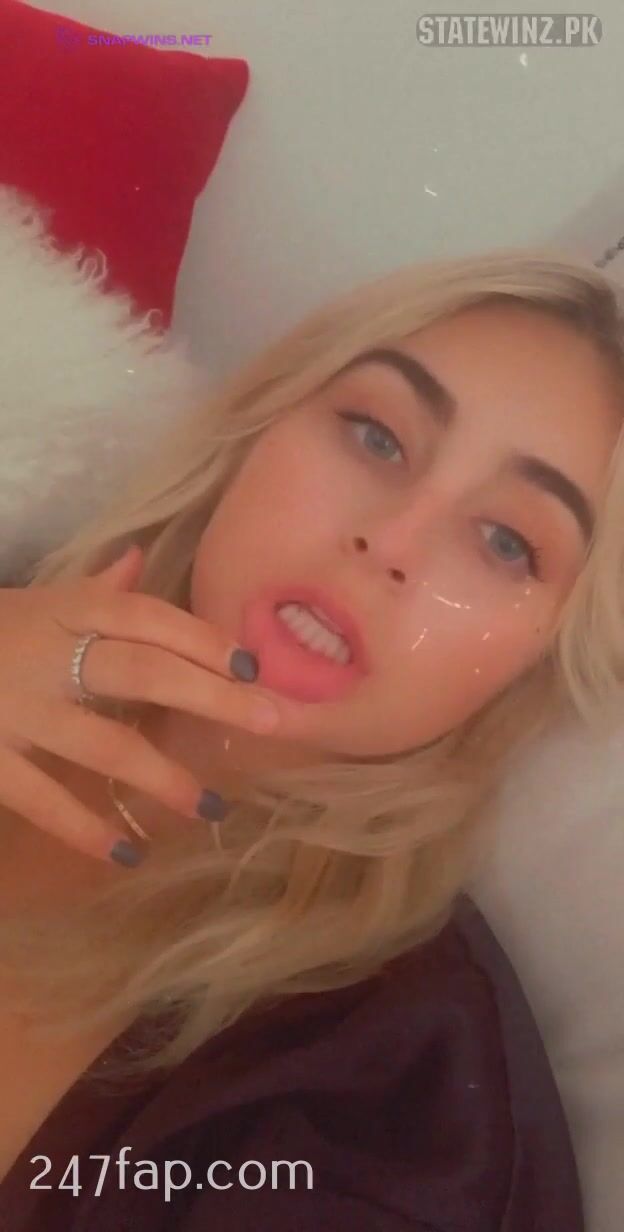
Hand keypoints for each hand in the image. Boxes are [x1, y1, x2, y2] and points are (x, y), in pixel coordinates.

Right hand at [0, 546, 296, 864]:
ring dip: (161, 776)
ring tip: (210, 807)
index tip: (253, 666)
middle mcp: (43, 652)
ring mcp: (13, 709)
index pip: (142, 616)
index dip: (199, 638)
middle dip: (210, 696)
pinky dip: (84, 827)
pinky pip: (42, 798)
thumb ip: (91, 590)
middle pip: (139, 670)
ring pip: (101, 742)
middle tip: (272, 721)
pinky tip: (126, 851)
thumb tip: (139, 560)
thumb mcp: (32, 600)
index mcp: (60, 608)